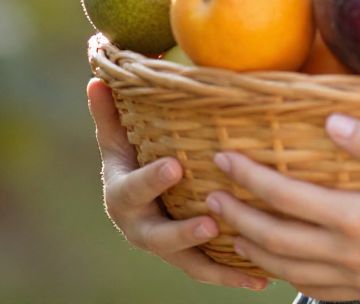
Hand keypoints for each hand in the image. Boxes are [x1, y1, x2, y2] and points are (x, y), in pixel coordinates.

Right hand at [87, 78, 268, 290]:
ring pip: (188, 262)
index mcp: (123, 196)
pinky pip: (210, 272)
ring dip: (217, 265)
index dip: (152, 180)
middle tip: (211, 224)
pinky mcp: (188, 259)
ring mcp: (165, 248)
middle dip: (183, 233)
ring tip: (248, 263)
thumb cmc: (130, 158)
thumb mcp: (117, 138)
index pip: (133, 190)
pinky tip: (263, 280)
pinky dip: (234, 277)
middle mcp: (141, 228)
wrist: (134, 203)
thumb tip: (96, 79)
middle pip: (158, 238)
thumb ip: (110, 113)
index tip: (175, 166)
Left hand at [205, 113, 359, 301]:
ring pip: (288, 270)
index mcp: (356, 218)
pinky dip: (285, 277)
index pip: (285, 197)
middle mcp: (348, 255)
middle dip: (237, 215)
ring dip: (253, 249)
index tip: (224, 159)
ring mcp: (357, 281)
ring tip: (230, 230)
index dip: (249, 177)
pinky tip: (281, 267)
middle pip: (274, 237)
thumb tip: (330, 121)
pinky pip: (313, 291)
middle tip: (209, 195)